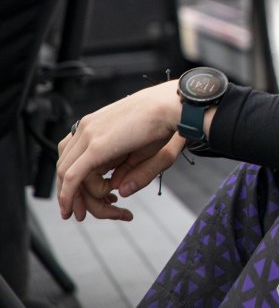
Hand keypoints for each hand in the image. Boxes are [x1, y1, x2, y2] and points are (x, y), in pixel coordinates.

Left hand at [57, 80, 182, 220]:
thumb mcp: (146, 153)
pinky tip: (70, 208)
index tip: (92, 196)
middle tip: (81, 212)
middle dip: (69, 192)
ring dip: (74, 197)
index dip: (74, 178)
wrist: (173, 106)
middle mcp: (87, 128)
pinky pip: (72, 176)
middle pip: (65, 165)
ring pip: (67, 173)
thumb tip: (119, 189)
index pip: (71, 154)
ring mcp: (88, 135)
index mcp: (95, 124)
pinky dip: (68, 195)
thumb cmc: (165, 124)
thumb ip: (132, 171)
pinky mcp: (96, 147)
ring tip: (87, 213)